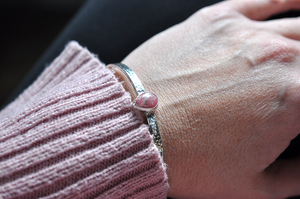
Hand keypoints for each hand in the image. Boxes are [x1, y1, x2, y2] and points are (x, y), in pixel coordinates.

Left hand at [122, 0, 299, 197]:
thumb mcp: (251, 186)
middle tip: (290, 91)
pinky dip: (287, 1)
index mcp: (294, 98)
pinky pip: (263, 0)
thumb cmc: (187, 160)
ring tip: (294, 62)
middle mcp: (277, 57)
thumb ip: (294, 177)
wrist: (134, 129)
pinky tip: (296, 7)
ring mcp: (245, 33)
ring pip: (297, 28)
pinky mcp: (216, 20)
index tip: (296, 118)